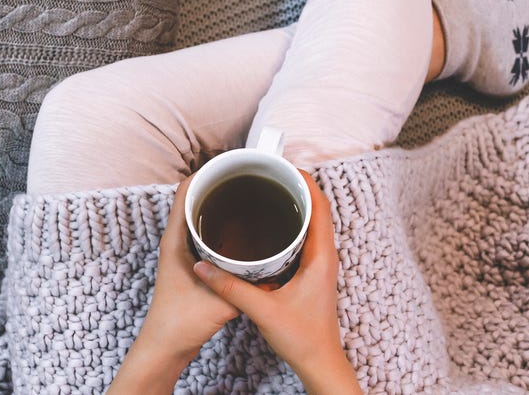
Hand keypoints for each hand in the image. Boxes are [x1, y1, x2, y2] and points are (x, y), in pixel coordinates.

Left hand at [109, 177, 238, 392]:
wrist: (166, 345)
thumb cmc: (181, 321)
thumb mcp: (220, 299)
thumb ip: (245, 283)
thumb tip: (276, 267)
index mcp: (176, 238)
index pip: (185, 189)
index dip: (207, 171)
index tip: (234, 163)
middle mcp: (177, 238)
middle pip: (195, 196)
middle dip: (222, 183)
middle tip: (252, 177)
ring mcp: (184, 250)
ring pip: (202, 213)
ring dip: (224, 202)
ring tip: (253, 196)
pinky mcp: (193, 262)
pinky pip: (208, 231)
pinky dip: (226, 224)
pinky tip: (249, 231)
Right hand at [193, 171, 361, 394]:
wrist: (319, 362)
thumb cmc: (302, 338)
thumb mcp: (262, 310)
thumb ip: (231, 288)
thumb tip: (203, 266)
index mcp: (321, 256)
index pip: (320, 204)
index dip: (304, 180)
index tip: (282, 165)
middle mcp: (325, 254)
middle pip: (317, 207)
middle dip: (296, 186)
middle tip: (269, 173)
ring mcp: (321, 263)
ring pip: (313, 222)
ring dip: (295, 204)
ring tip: (269, 190)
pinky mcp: (313, 272)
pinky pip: (306, 237)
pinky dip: (292, 224)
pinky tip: (271, 226)